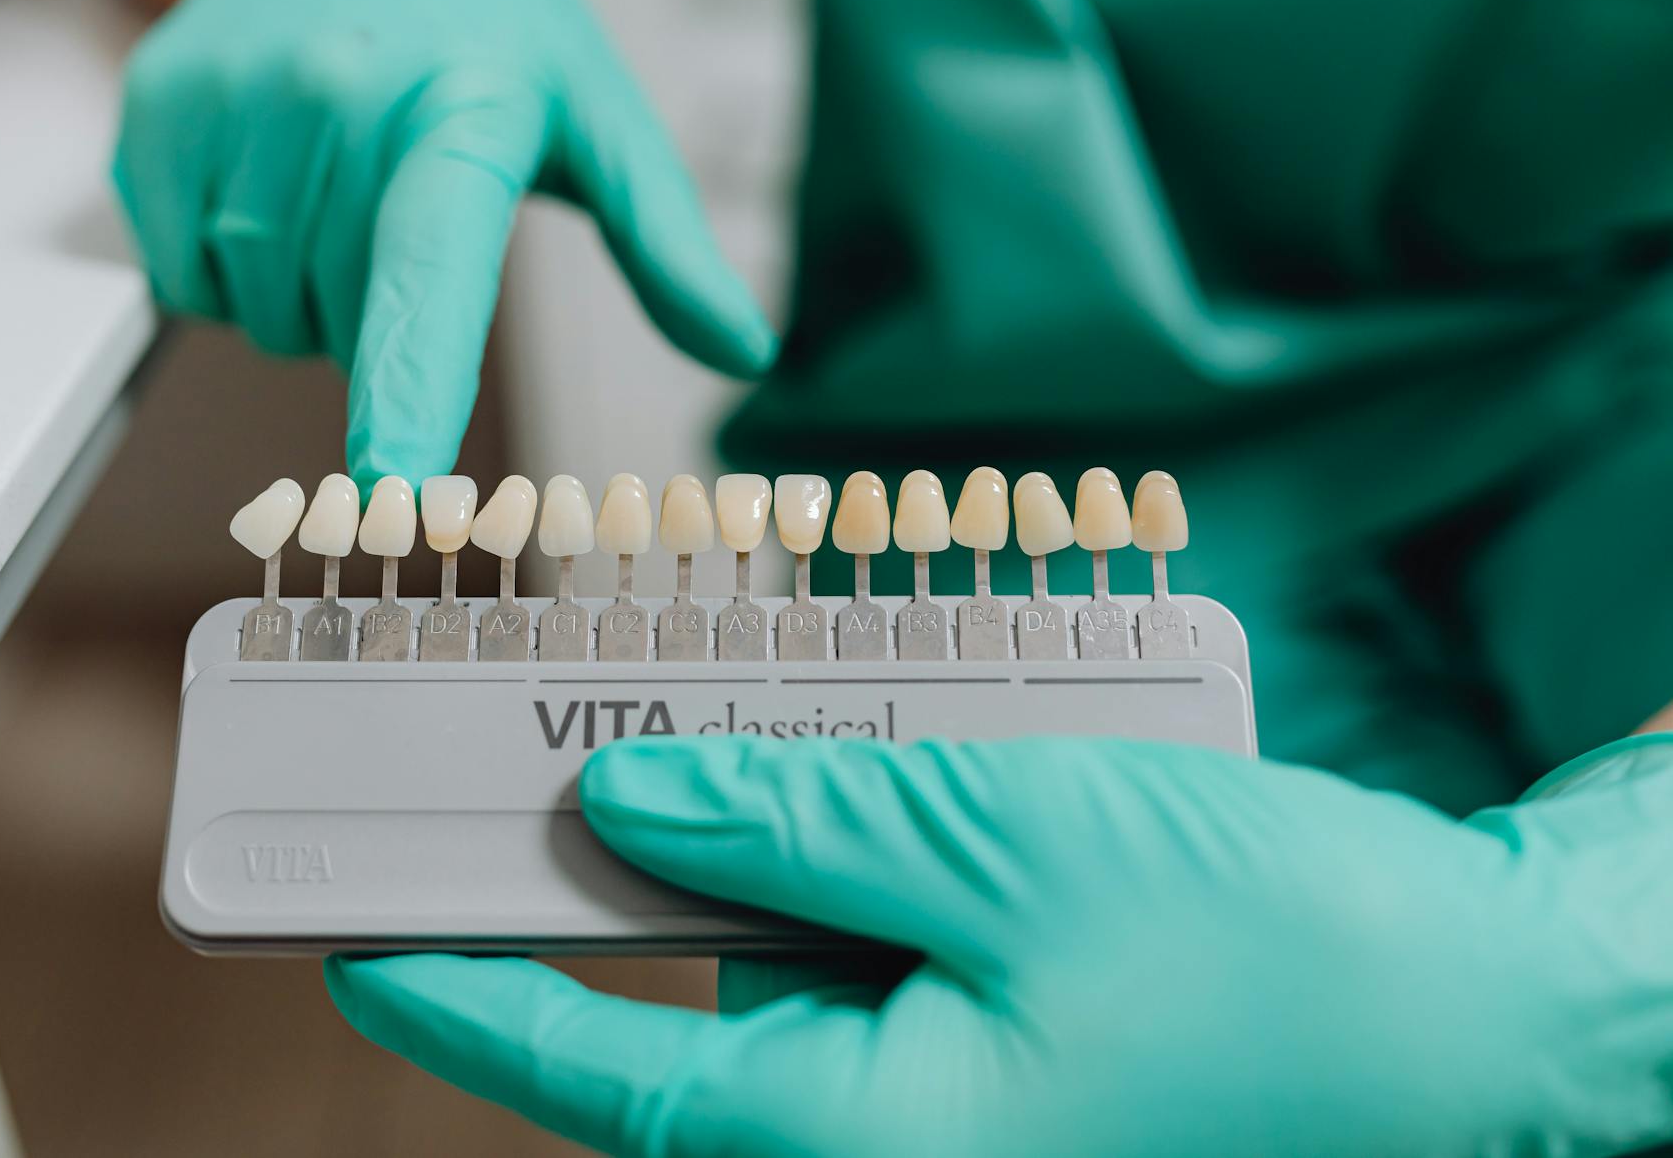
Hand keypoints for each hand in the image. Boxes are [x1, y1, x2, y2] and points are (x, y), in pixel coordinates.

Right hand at [113, 0, 774, 485]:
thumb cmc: (488, 31)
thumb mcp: (599, 119)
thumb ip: (668, 244)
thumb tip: (745, 350)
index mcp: (464, 112)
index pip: (432, 272)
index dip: (411, 388)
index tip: (396, 485)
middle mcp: (340, 98)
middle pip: (338, 327)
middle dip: (371, 322)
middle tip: (400, 222)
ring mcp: (236, 101)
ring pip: (260, 313)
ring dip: (302, 303)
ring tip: (340, 199)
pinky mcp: (158, 111)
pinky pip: (183, 279)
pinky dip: (224, 276)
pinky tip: (270, 192)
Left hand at [327, 734, 1672, 1156]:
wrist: (1477, 1003)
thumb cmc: (1271, 947)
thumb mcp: (1006, 843)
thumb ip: (799, 822)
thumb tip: (629, 803)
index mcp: (872, 1141)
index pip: (609, 1079)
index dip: (472, 997)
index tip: (365, 940)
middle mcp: (898, 1141)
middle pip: (691, 1014)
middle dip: (618, 882)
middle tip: (541, 760)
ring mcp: (959, 1098)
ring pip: (791, 970)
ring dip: (751, 850)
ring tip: (723, 727)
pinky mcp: (1011, 1050)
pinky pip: (882, 957)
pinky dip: (848, 865)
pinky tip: (866, 769)